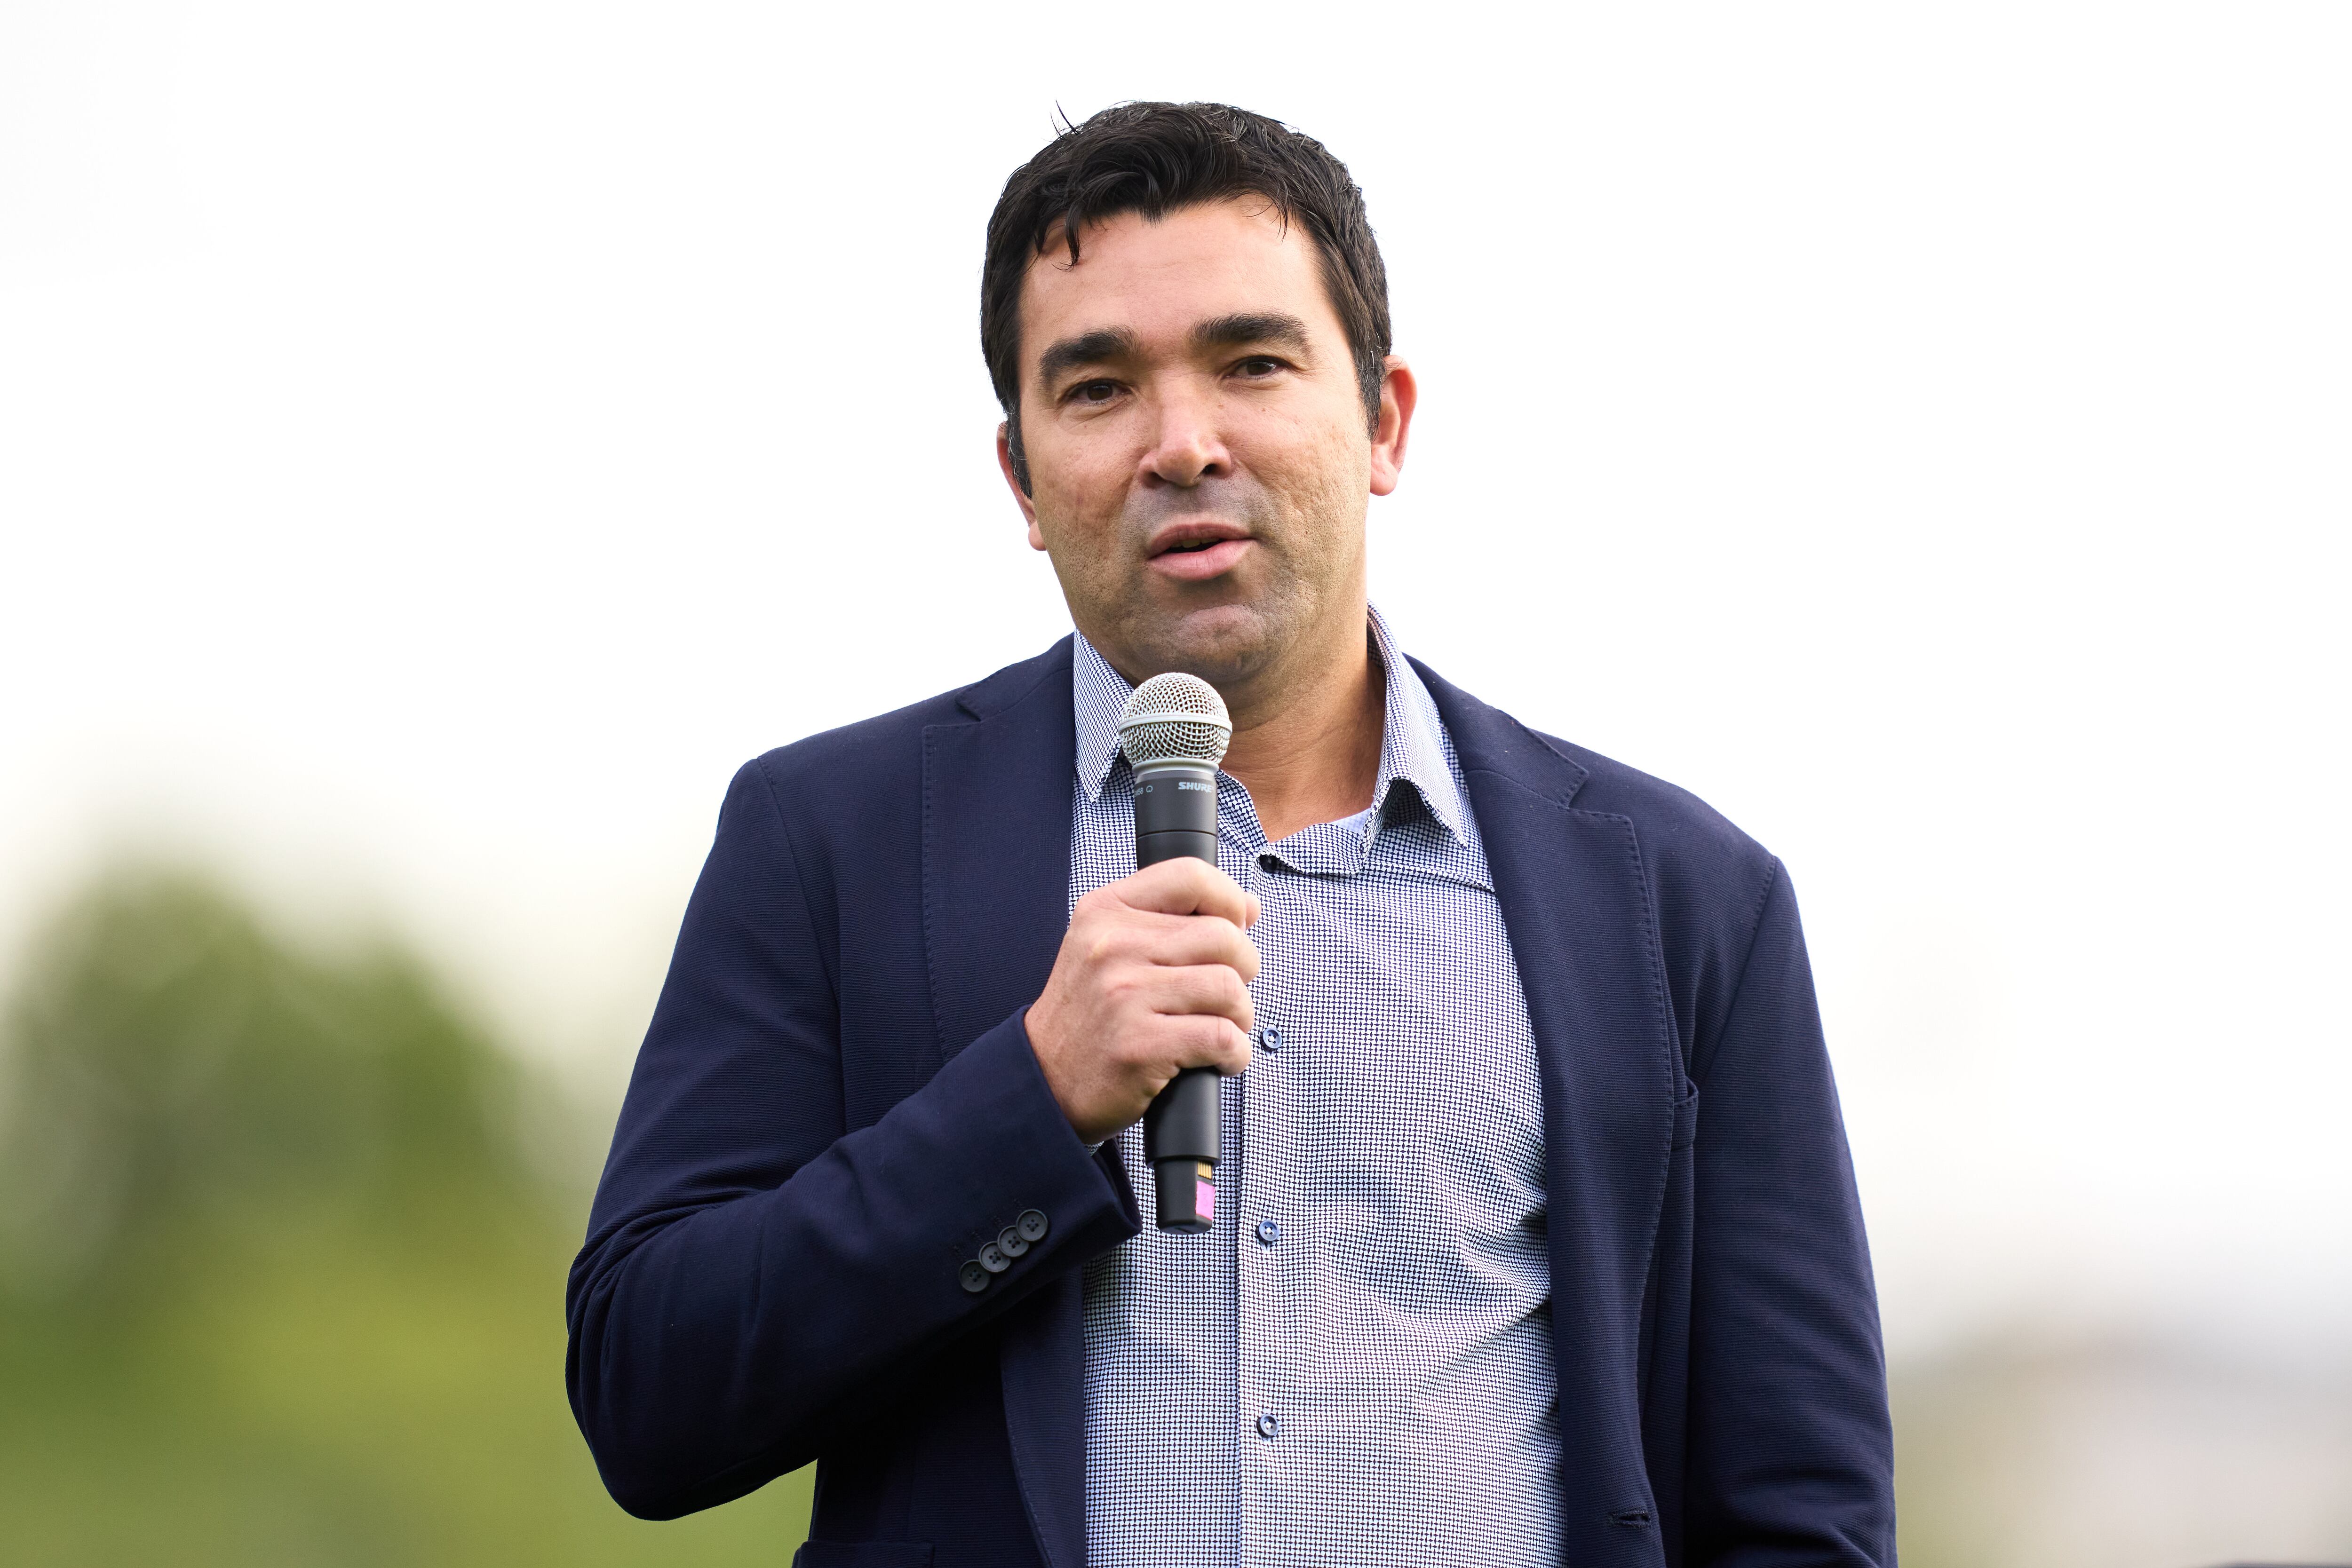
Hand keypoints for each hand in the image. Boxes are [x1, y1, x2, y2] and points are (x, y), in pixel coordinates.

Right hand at [1025, 857, 1259, 1145]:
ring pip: (1229, 987)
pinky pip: (1222, 1038)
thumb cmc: (1091, 1013)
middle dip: (1243, 968)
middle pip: (1223, 936)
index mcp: (1106, 911)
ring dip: (1240, 1014)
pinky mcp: (1140, 1045)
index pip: (1190, 875)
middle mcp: (1113, 946)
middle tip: (1225, 993)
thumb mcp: (1112, 947)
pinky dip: (1235, 1053)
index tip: (1235, 925)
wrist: (1045, 1079)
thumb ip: (1174, 919)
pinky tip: (1219, 1059)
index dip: (1228, 899)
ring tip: (1221, 1026)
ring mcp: (1125, 995)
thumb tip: (1248, 906)